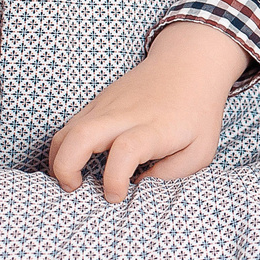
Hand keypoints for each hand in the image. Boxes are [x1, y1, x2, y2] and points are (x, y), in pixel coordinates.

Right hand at [44, 23, 248, 202]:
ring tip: (71, 181)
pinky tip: (74, 164)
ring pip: (67, 131)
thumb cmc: (197, 111)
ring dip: (58, 160)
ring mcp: (107, 105)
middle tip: (75, 189)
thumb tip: (140, 185)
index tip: (116, 196)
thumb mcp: (202, 148)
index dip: (114, 178)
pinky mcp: (97, 103)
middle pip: (82, 136)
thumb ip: (174, 173)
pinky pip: (69, 127)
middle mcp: (125, 114)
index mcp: (154, 128)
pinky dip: (63, 148)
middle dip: (66, 168)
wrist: (188, 63)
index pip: (126, 150)